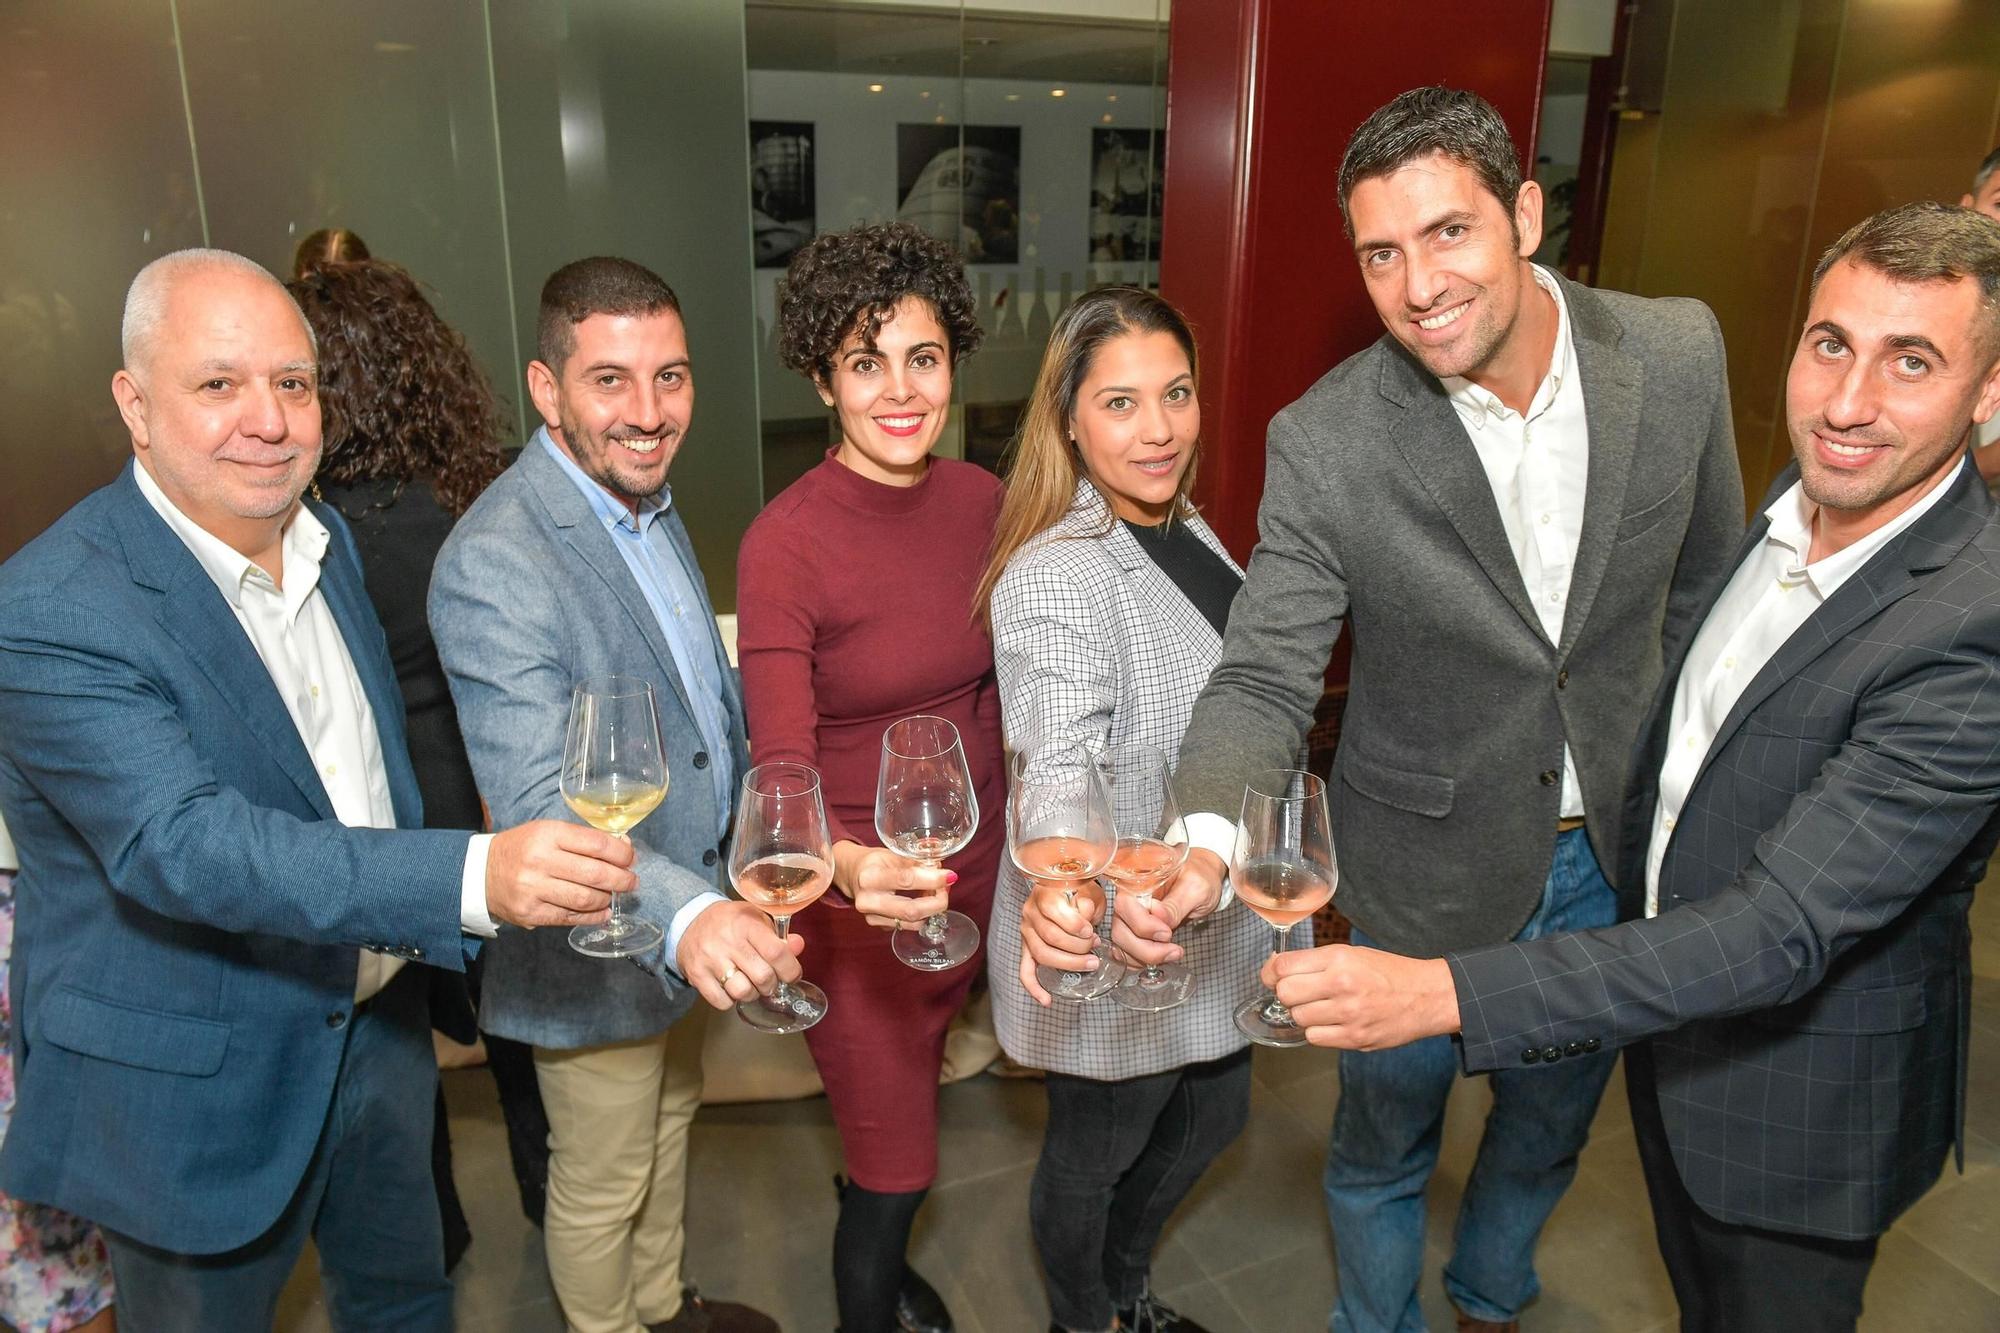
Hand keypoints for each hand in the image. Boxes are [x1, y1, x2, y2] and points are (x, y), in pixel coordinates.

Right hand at [484, 820, 636, 928]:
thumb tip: (624, 848)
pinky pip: (570, 917)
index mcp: (547, 834)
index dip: (621, 853)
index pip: (596, 843)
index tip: (631, 859)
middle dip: (621, 879)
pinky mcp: (531, 913)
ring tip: (613, 895)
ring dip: (607, 898)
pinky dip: (592, 916)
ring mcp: (534, 889)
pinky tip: (602, 911)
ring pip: (585, 898)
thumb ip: (583, 839)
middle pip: (594, 873)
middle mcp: (540, 861)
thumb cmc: (522, 849)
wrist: (480, 873)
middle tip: (631, 881)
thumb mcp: (548, 832)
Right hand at [677, 900, 805, 1009]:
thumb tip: (798, 946)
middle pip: (762, 977)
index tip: (792, 974)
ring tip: (750, 984)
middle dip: (772, 984)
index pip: (776, 952)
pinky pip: (722, 1002)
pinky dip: (731, 1001)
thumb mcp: (756, 918)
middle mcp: (728, 941)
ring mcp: (710, 959)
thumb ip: (779, 935)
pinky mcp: (696, 975)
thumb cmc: (730, 922)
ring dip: (752, 994)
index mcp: (746, 924)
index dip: (790, 969)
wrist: (689, 921)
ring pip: (742, 992)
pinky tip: (731, 988)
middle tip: (769, 980)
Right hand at [831, 840, 951, 929]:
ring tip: (935, 893)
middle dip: (936, 902)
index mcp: (870, 876)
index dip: (932, 880)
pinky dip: (922, 915)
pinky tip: (923, 901)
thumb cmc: (874, 862)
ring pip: (912, 922)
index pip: (906, 880)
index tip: (950, 876)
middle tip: (947, 889)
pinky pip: (908, 925)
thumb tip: (942, 871)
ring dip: (931, 909)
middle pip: (911, 910)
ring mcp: (872, 917)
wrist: (852, 874)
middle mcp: (868, 900)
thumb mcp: (892, 854)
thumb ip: (917, 863)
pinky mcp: (878, 927)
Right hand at [1018, 879, 1103, 1005]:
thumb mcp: (1088, 890)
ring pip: (1041, 954)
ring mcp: (1026, 931)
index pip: (1053, 912)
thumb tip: (1085, 921)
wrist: (1065, 891)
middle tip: (1095, 949)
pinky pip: (1025, 970)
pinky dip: (1034, 987)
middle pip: (1050, 937)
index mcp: (1044, 894)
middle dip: (1077, 947)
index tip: (1092, 932)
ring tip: (1090, 964)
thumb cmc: (1079, 891)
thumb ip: (1087, 904)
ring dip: (1068, 963)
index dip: (1075, 925)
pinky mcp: (1027, 947)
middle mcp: (1030, 912)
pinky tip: (1046, 1000)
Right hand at [1110, 847, 1223, 966]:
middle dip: (1145, 948)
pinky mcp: (1135, 930)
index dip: (1143, 924)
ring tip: (1173, 953)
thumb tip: (1158, 916)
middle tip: (1173, 950)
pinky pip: (1127, 951)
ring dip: (1146, 957)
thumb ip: (1177, 903)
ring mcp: (1130, 916)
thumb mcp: (1197, 887)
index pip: (1125, 905)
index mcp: (1139, 880)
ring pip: (1121, 945)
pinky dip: (1142, 960)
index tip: (1167, 933)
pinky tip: (1163, 956)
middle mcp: (1129, 898)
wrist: (1204, 880)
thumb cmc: (1200, 875)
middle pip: (1119, 929)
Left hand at [1264, 944, 1460, 1050]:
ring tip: (1323, 1007)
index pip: (1283, 966)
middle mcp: (1342, 984)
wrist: (1427, 996)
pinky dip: (1318, 1031)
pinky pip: (1315, 1038)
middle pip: (1285, 994)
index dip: (1271, 972)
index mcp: (1339, 959)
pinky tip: (1332, 1022)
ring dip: (1304, 1014)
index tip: (1273, 976)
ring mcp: (1349, 1014)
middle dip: (1286, 994)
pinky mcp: (1355, 1039)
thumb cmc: (1387, 972)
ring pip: (1298, 1018)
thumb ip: (1314, 961)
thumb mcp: (1351, 954)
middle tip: (1299, 993)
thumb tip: (1274, 970)